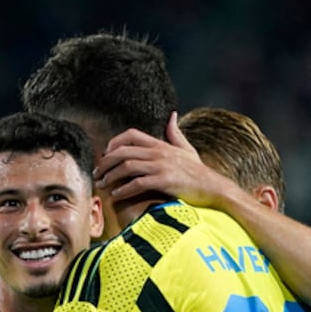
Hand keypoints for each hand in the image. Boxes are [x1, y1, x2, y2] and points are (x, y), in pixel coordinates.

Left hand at [96, 113, 236, 208]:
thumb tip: (172, 115)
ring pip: (127, 166)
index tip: (105, 155)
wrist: (214, 188)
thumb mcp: (187, 149)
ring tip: (102, 186)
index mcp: (161, 144)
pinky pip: (137, 183)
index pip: (131, 135)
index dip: (114, 143)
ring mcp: (161, 166)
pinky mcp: (164, 181)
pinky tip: (116, 196)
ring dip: (110, 176)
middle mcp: (159, 152)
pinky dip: (123, 189)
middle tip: (97, 174)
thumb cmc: (199, 172)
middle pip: (123, 151)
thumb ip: (175, 133)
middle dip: (105, 162)